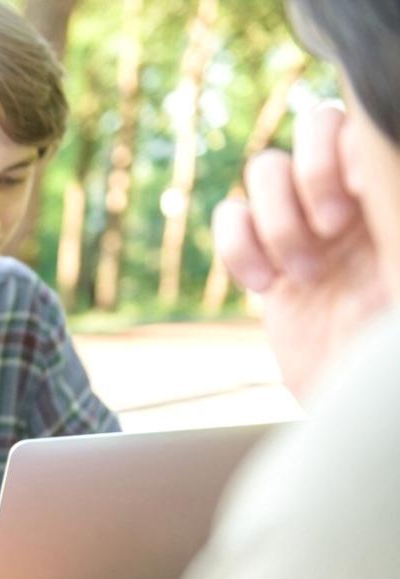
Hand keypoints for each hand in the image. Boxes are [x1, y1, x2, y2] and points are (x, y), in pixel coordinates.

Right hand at [213, 103, 388, 400]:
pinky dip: (237, 245)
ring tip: (302, 273)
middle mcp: (357, 197)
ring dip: (275, 219)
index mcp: (393, 194)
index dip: (340, 154)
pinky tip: (264, 284)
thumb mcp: (398, 268)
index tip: (352, 213)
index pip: (359, 124)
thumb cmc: (393, 351)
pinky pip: (230, 216)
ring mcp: (308, 226)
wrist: (369, 420)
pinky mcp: (266, 260)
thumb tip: (360, 146)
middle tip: (331, 233)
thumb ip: (385, 206)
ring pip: (265, 168)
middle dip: (310, 177)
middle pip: (313, 126)